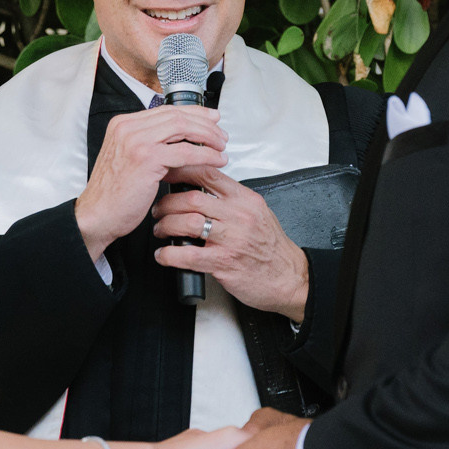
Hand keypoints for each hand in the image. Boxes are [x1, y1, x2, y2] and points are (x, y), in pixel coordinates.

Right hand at [76, 105, 227, 261]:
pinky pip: (185, 152)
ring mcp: (136, 141)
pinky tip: (216, 160)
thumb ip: (149, 144)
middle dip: (205, 124)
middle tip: (221, 134)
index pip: (166, 110)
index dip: (193, 113)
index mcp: (123, 124)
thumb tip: (180, 140)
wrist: (97, 215)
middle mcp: (128, 127)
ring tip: (222, 147)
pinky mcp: (147, 158)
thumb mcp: (128, 158)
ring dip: (208, 137)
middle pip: (177, 116)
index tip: (211, 119)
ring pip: (183, 129)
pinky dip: (205, 155)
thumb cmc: (113, 194)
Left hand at [152, 167, 308, 321]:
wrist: (289, 277)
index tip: (166, 174)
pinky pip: (189, 255)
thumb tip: (200, 188)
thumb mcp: (256, 212)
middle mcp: (239, 216)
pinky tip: (164, 255)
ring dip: (166, 225)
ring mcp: (232, 240)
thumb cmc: (271, 247)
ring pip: (188, 223)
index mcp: (245, 199)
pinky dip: (169, 254)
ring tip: (160, 229)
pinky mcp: (225, 263)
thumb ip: (231, 199)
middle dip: (168, 203)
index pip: (208, 174)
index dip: (181, 171)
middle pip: (192, 198)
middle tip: (159, 209)